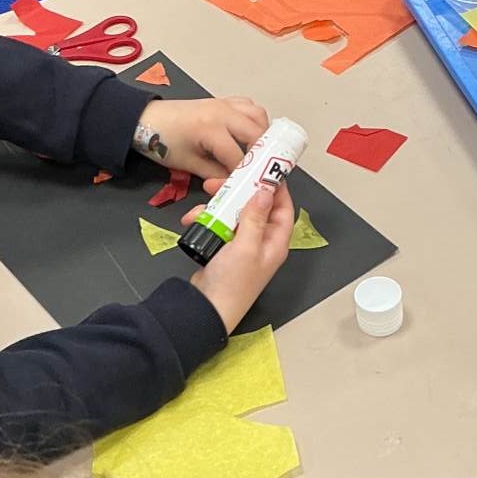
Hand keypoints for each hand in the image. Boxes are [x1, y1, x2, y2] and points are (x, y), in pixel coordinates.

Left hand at [134, 96, 267, 177]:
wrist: (145, 119)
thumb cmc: (163, 141)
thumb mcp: (188, 164)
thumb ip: (215, 174)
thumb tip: (234, 182)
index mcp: (210, 128)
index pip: (238, 155)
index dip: (245, 174)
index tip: (248, 184)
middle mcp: (222, 112)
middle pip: (256, 133)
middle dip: (262, 155)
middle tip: (261, 171)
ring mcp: (224, 103)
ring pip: (258, 116)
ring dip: (262, 134)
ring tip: (258, 154)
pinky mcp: (223, 101)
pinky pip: (249, 106)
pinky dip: (254, 120)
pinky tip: (249, 135)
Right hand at [188, 183, 293, 334]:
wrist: (206, 308)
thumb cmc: (232, 283)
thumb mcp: (246, 246)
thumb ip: (256, 217)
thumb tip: (266, 192)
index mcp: (275, 242)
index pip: (283, 207)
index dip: (276, 187)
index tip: (263, 169)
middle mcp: (261, 242)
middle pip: (255, 207)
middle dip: (238, 192)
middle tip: (222, 181)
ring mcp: (242, 245)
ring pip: (233, 213)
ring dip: (217, 206)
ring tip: (201, 203)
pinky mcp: (224, 248)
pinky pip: (218, 225)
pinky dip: (206, 220)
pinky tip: (193, 220)